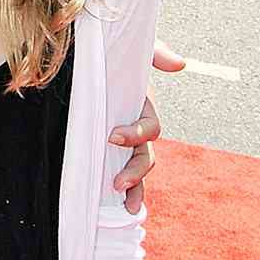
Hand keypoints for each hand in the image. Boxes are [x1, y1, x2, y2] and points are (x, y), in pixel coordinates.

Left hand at [109, 44, 181, 213]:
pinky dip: (123, 190)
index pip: (149, 128)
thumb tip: (178, 64)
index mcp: (141, 107)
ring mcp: (120, 141)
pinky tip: (117, 207)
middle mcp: (134, 127)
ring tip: (123, 203)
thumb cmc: (108, 54)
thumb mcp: (130, 51)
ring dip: (133, 187)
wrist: (81, 59)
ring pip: (134, 169)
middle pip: (145, 156)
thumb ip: (154, 54)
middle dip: (135, 171)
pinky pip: (116, 171)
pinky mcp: (103, 149)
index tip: (112, 136)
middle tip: (117, 183)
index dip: (136, 135)